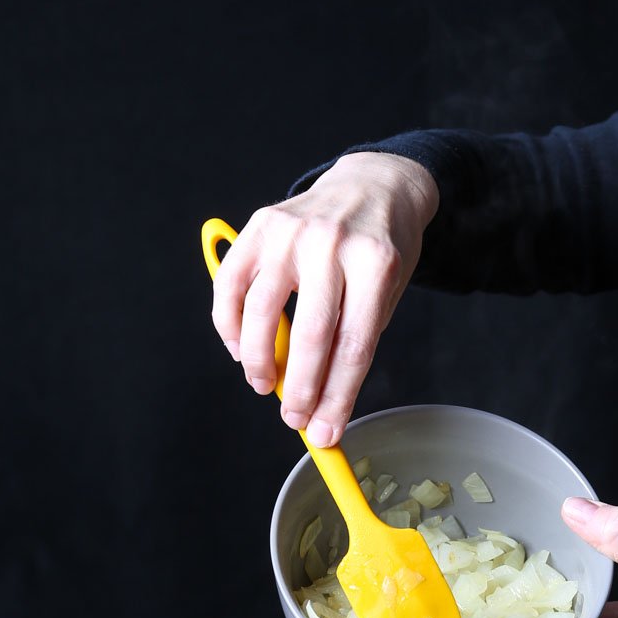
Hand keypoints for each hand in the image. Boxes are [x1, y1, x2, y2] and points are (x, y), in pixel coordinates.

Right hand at [209, 152, 438, 447]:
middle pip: (309, 335)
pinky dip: (230, 324)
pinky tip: (239, 348)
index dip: (337, 398)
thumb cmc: (382, 249)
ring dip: (257, 361)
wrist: (373, 185)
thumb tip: (319, 403)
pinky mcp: (260, 225)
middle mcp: (332, 243)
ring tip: (263, 384)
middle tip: (294, 419)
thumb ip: (353, 341)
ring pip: (261, 312)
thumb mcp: (387, 293)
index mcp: (376, 263)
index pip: (353, 347)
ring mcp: (291, 230)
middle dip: (299, 389)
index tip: (325, 432)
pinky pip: (231, 285)